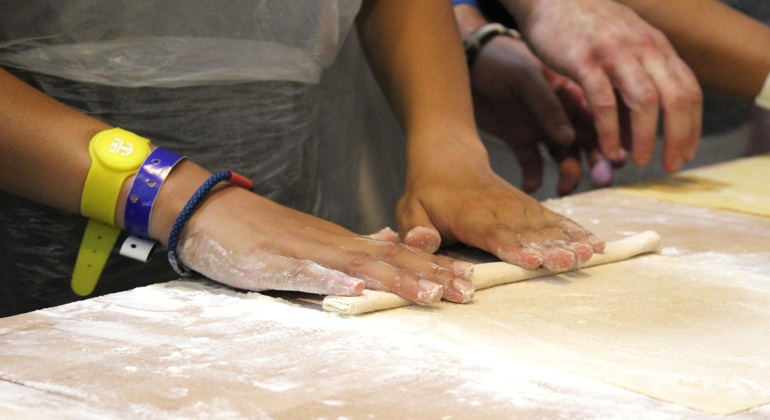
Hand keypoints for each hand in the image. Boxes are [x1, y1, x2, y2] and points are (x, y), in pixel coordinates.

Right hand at [172, 184, 474, 304]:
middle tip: (466, 291)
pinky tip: (355, 289)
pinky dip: (332, 281)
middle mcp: (331, 244)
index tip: (467, 280)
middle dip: (429, 276)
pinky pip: (306, 273)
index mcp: (341, 242)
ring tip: (428, 294)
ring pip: (357, 267)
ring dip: (394, 280)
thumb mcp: (313, 240)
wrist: (211, 210)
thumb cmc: (261, 231)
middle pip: (388, 261)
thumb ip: (351, 244)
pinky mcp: (274, 262)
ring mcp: (304, 252)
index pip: (396, 255)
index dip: (433, 267)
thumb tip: (387, 242)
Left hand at [397, 137, 604, 271]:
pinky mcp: (529, 206)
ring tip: (590, 254)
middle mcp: (498, 209)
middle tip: (571, 263)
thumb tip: (423, 242)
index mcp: (468, 213)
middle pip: (527, 231)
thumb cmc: (427, 191)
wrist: (449, 157)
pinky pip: (554, 218)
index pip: (493, 232)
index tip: (532, 261)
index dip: (512, 247)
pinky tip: (594, 243)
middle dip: (550, 248)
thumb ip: (416, 229)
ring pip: (546, 224)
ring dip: (569, 240)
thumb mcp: (410, 209)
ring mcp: (517, 206)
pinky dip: (574, 230)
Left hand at [470, 33, 615, 194]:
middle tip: (600, 181)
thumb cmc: (499, 60)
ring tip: (563, 189)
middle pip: (586, 141)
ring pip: (563, 156)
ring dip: (568, 173)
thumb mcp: (525, 77)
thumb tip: (569, 139)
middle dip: (595, 162)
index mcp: (568, 92)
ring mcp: (540, 127)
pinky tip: (530, 186)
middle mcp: (559, 113)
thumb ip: (547, 105)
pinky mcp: (518, 138)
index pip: (596, 117)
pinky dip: (533, 176)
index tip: (615, 159)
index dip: (609, 137)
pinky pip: (531, 163)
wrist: (465, 62)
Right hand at [514, 0, 701, 171]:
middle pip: (677, 98)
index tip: (684, 154)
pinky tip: (608, 149)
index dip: (691, 127)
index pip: (689, 90)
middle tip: (670, 165)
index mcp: (656, 46)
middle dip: (678, 137)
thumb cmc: (586, 26)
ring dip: (646, 138)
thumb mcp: (625, 43)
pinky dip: (610, 131)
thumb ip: (639, 74)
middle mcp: (643, 48)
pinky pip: (604, 102)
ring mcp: (614, 53)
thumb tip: (648, 122)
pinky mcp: (584, 61)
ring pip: (645, 102)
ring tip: (639, 162)